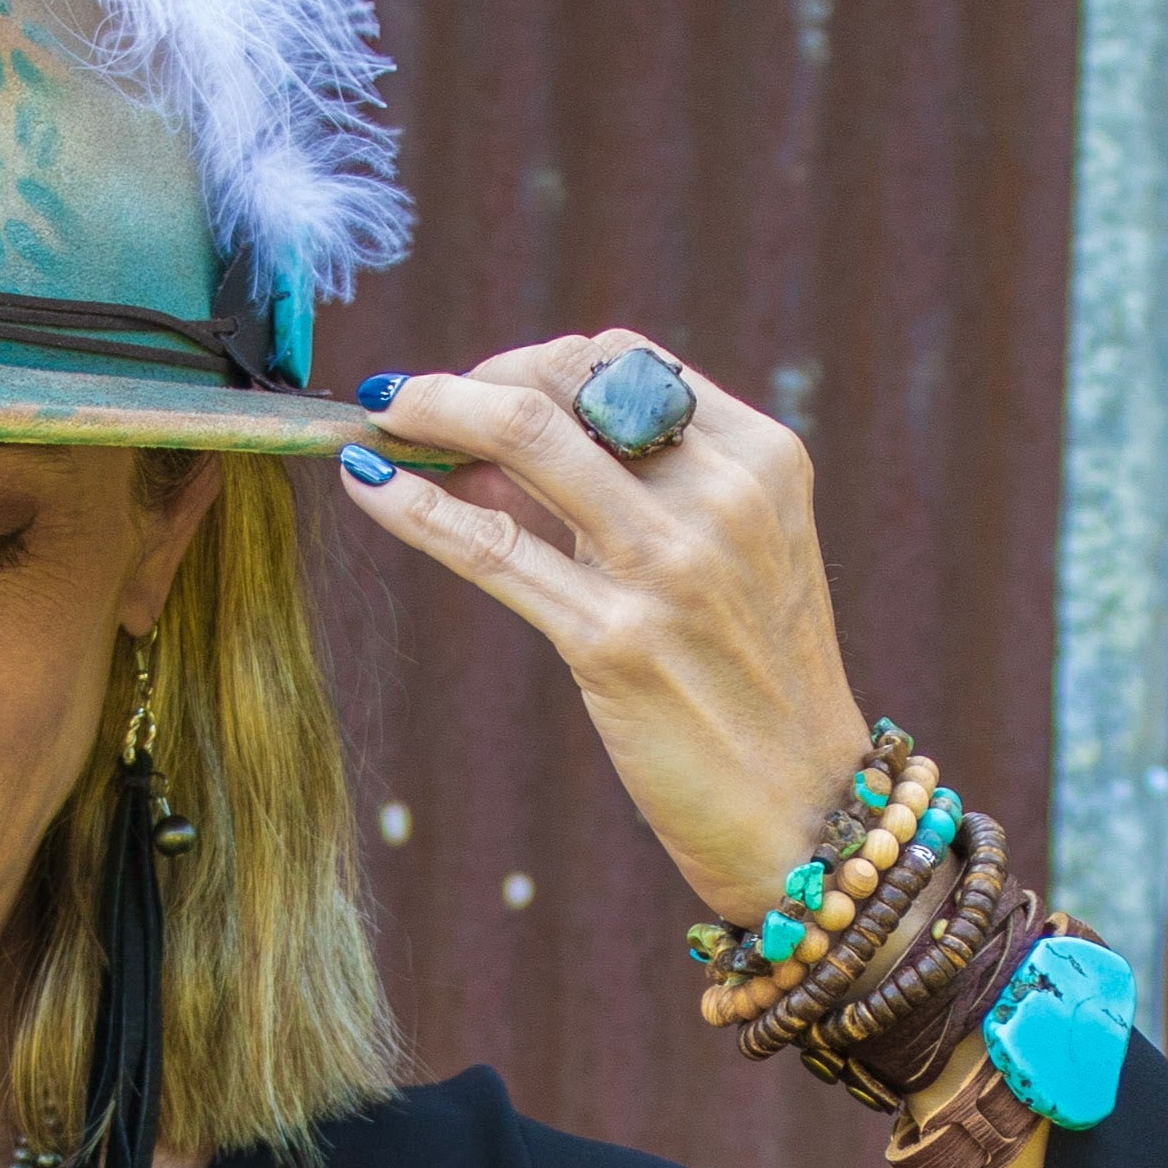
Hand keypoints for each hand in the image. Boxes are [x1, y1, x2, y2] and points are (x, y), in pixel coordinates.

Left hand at [331, 333, 867, 916]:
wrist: (802, 809)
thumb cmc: (749, 685)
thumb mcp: (724, 559)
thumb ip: (621, 497)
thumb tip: (485, 447)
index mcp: (761, 458)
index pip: (623, 357)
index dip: (530, 360)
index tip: (477, 387)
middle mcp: (722, 494)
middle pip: (566, 379)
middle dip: (472, 380)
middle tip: (412, 404)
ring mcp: (669, 566)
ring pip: (525, 436)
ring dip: (433, 412)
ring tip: (378, 419)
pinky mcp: (613, 643)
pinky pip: (490, 549)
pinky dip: (415, 506)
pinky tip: (365, 481)